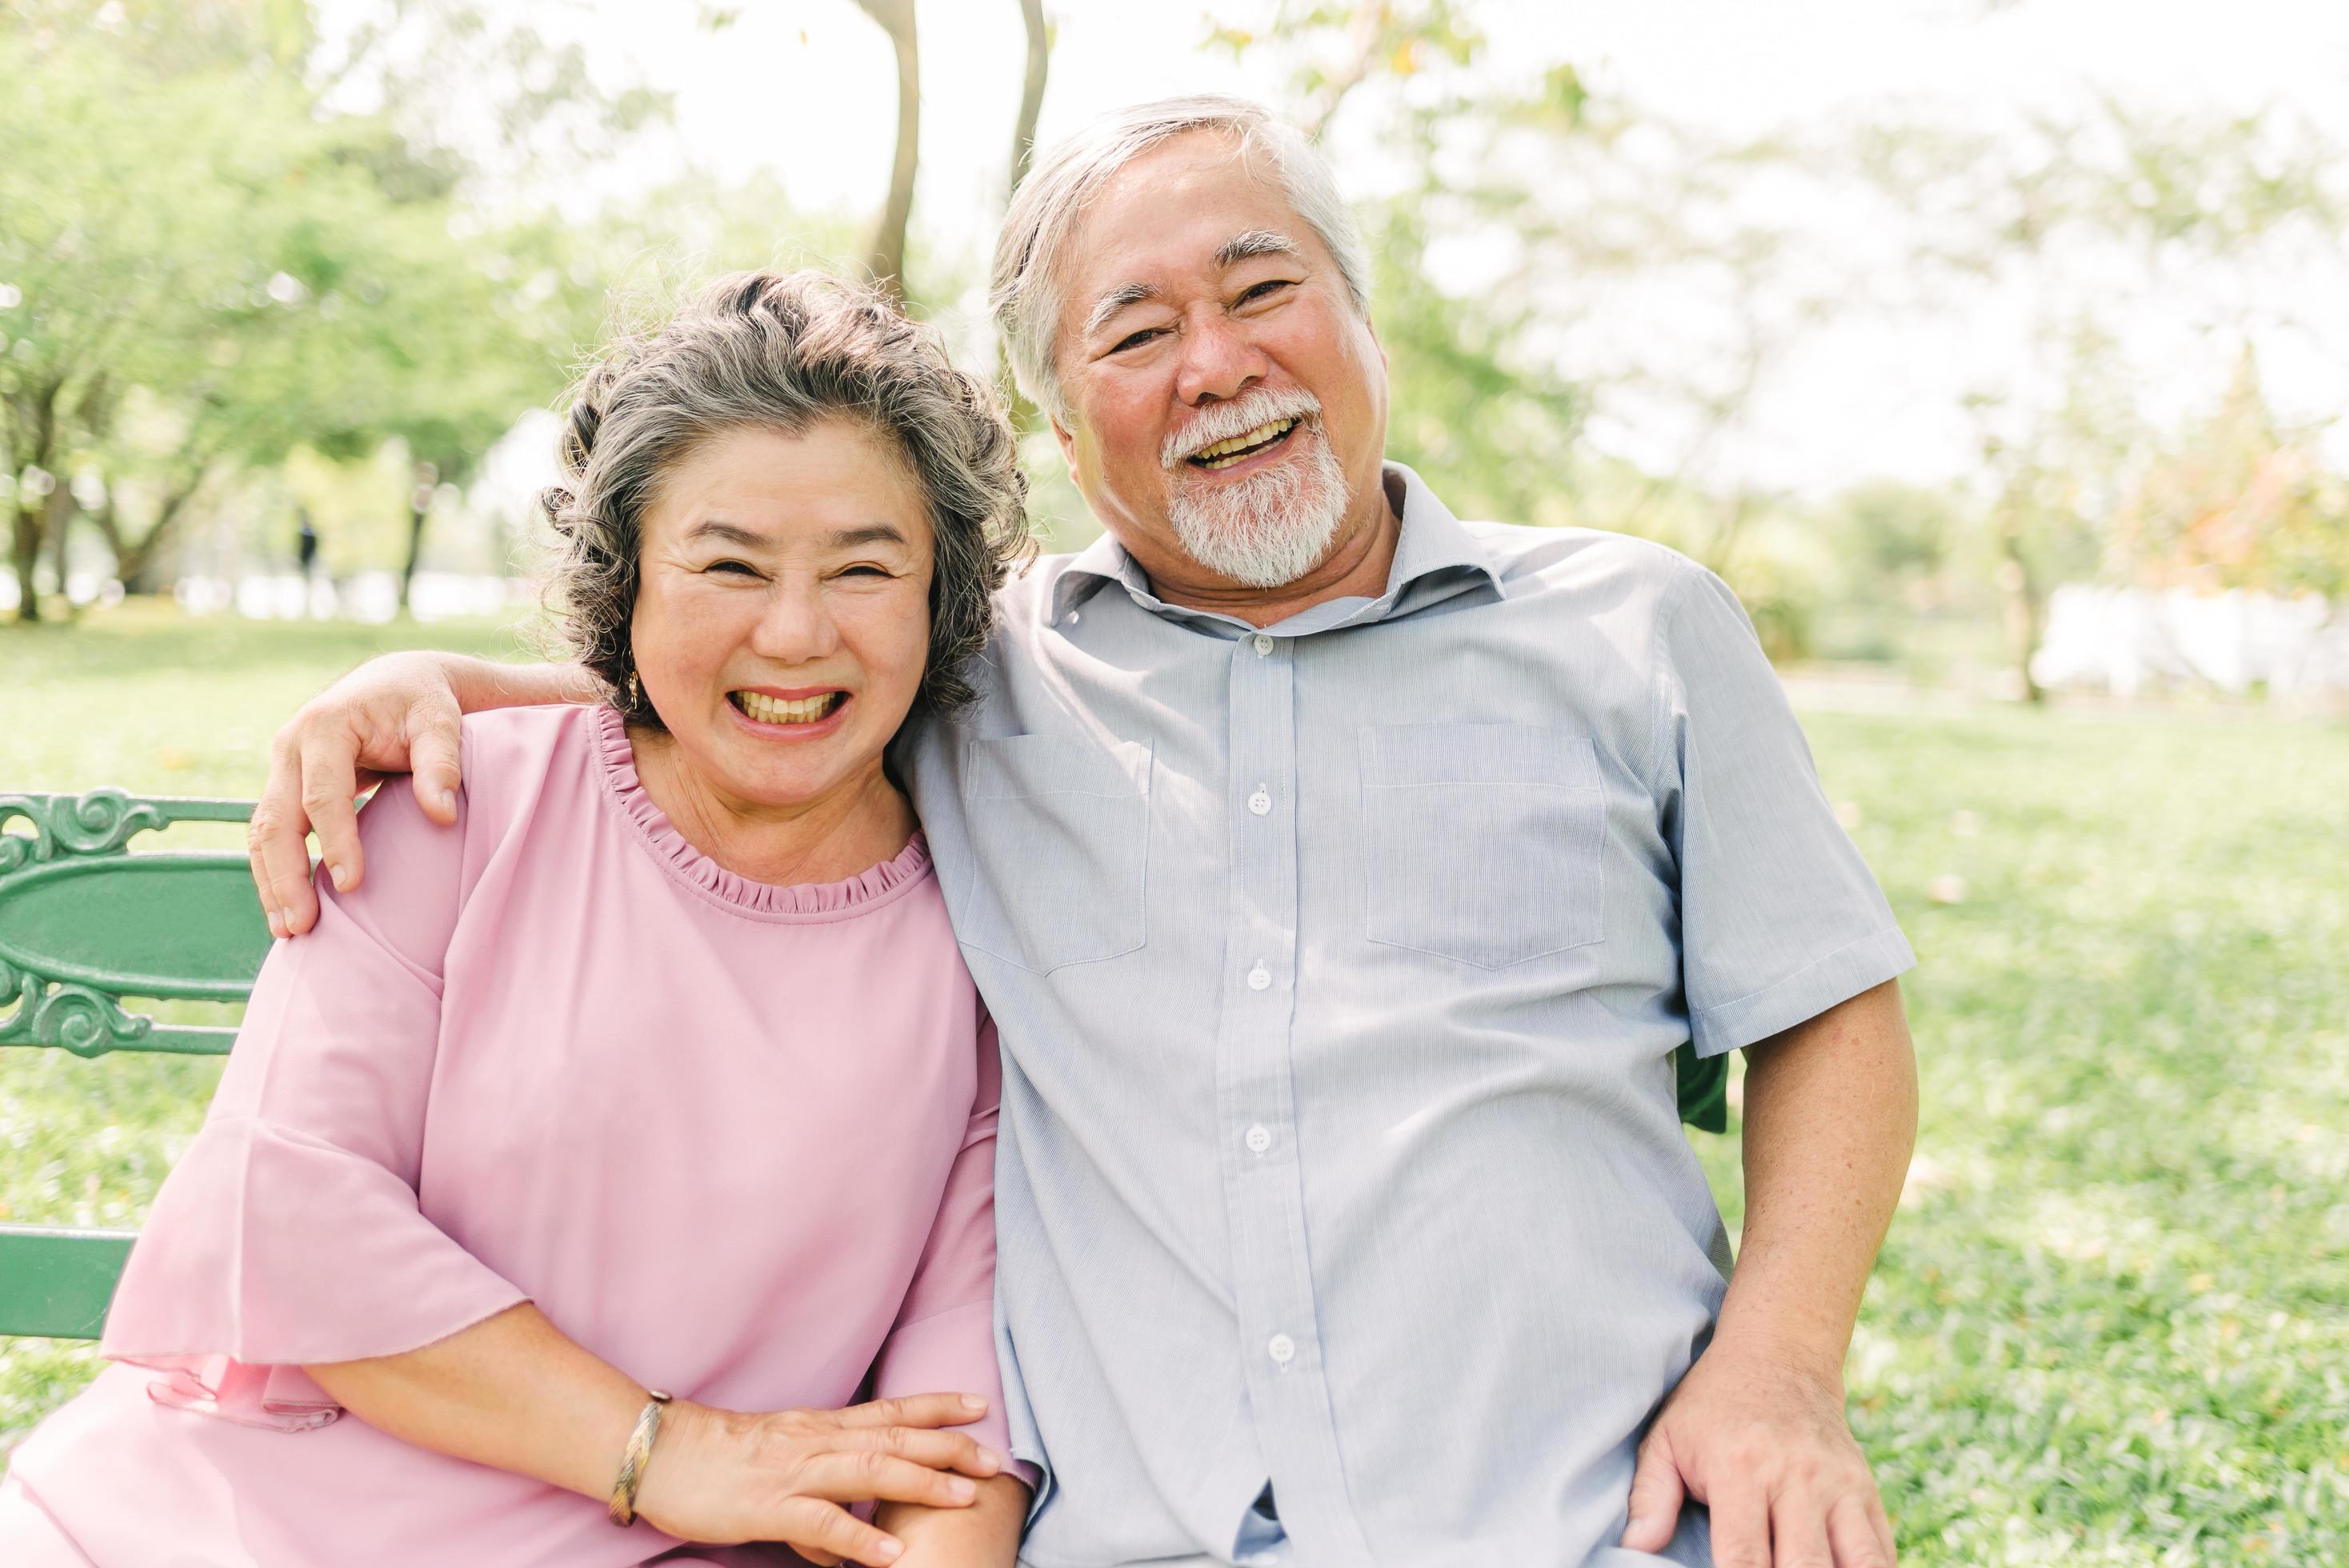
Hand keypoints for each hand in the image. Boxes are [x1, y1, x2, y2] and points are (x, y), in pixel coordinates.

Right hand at [248, 650, 468, 937]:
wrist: (399, 681)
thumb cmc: (423, 702)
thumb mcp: (440, 720)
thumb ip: (441, 763)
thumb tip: (442, 816)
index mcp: (325, 726)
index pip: (323, 794)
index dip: (336, 840)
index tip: (350, 885)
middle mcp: (291, 745)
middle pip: (276, 819)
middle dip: (286, 875)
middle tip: (302, 927)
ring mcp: (282, 766)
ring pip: (262, 832)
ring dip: (271, 882)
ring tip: (289, 932)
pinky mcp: (285, 785)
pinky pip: (270, 833)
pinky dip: (274, 871)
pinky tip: (287, 909)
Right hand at [635, 1393, 1004, 1564]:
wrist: (662, 1455)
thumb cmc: (718, 1463)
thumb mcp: (778, 1475)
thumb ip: (817, 1509)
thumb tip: (843, 1552)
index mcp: (821, 1427)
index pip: (891, 1409)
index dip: (937, 1405)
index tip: (978, 1405)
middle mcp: (818, 1441)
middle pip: (895, 1437)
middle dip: (948, 1448)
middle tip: (992, 1460)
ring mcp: (796, 1472)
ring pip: (870, 1470)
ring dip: (921, 1484)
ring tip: (962, 1498)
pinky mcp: (771, 1507)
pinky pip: (823, 1523)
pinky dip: (860, 1537)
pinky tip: (890, 1553)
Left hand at [1621, 1341, 1894, 1567]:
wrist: (1779, 1356)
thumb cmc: (1713, 1405)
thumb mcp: (1667, 1438)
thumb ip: (1650, 1496)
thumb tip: (1636, 1547)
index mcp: (1740, 1469)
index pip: (1744, 1556)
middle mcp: (1797, 1478)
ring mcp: (1839, 1485)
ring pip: (1858, 1563)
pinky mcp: (1866, 1490)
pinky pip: (1882, 1550)